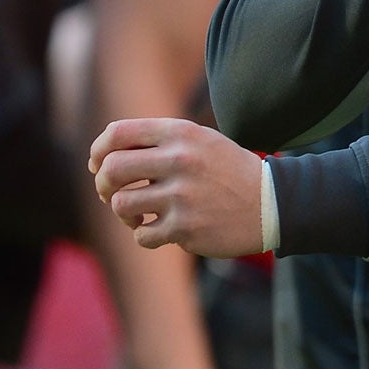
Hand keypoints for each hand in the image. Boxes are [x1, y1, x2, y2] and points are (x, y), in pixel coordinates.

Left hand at [91, 118, 264, 257]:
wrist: (270, 204)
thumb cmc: (226, 171)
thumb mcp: (199, 141)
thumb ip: (158, 141)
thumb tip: (105, 156)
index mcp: (180, 133)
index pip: (118, 134)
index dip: (99, 151)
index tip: (98, 165)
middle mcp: (180, 160)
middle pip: (112, 169)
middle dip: (103, 185)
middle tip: (111, 194)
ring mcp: (182, 195)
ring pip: (122, 204)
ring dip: (123, 213)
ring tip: (137, 215)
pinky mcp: (186, 228)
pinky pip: (142, 235)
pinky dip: (144, 235)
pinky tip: (159, 230)